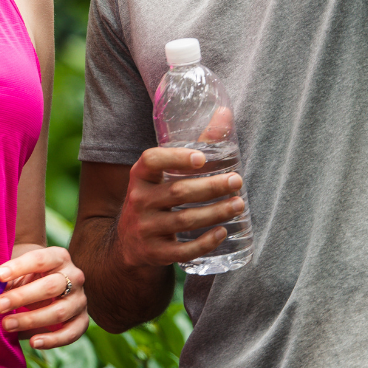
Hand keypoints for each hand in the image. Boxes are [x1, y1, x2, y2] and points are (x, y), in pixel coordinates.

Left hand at [0, 246, 88, 349]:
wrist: (52, 283)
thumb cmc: (32, 276)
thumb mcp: (23, 271)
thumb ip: (10, 279)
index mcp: (59, 257)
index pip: (39, 260)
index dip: (19, 267)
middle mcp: (74, 276)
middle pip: (50, 287)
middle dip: (21, 297)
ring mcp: (80, 299)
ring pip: (59, 312)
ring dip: (31, 320)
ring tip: (7, 325)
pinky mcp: (82, 320)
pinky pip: (71, 333)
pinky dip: (52, 340)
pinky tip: (33, 342)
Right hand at [115, 147, 244, 268]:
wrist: (128, 243)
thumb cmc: (156, 198)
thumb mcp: (163, 174)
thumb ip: (194, 146)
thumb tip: (226, 113)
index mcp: (139, 175)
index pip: (152, 161)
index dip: (176, 158)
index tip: (202, 158)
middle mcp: (138, 200)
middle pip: (178, 192)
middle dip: (211, 187)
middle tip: (237, 181)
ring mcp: (145, 229)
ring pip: (184, 221)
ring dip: (216, 213)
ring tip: (239, 205)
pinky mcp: (154, 253)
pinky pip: (182, 251)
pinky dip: (204, 243)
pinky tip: (222, 232)